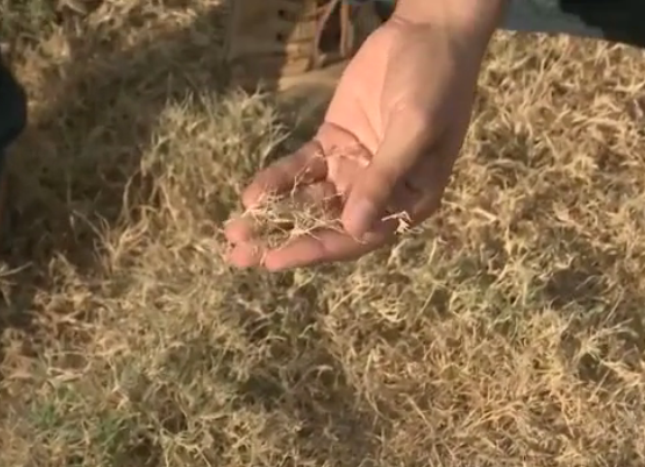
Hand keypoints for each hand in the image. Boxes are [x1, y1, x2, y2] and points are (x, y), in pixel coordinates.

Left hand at [225, 13, 493, 270]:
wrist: (428, 33)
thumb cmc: (436, 83)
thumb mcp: (414, 129)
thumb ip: (384, 177)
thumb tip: (354, 228)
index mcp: (408, 200)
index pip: (357, 237)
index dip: (315, 250)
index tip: (274, 260)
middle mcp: (379, 193)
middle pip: (326, 225)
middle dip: (283, 240)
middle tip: (239, 255)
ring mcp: (354, 168)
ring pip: (308, 200)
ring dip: (273, 214)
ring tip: (233, 231)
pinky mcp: (334, 143)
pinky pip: (302, 168)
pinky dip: (277, 179)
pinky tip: (252, 192)